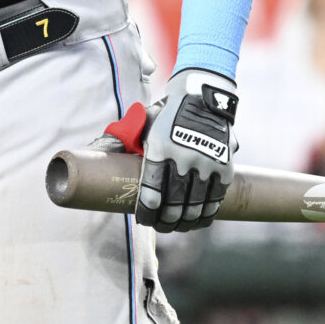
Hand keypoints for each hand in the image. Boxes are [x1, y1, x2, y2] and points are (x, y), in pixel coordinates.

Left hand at [135, 67, 237, 232]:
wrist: (201, 97)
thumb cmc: (165, 115)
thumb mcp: (144, 125)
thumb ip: (128, 142)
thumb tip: (100, 154)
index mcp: (159, 148)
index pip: (151, 190)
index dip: (148, 211)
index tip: (144, 219)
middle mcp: (183, 157)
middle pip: (174, 203)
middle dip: (167, 221)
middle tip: (162, 227)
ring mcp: (206, 162)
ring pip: (196, 204)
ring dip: (186, 221)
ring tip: (179, 226)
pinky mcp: (224, 166)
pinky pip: (216, 197)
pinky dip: (208, 212)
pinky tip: (200, 220)